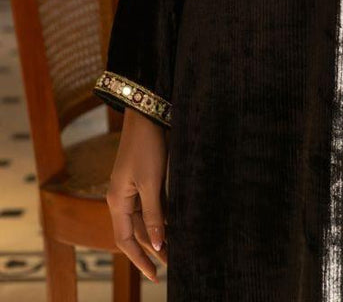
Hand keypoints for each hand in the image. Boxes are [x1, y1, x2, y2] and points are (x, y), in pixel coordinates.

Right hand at [106, 107, 169, 282]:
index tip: (155, 275)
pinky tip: (175, 224)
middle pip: (136, 232)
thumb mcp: (151, 184)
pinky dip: (162, 216)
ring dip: (159, 233)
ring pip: (145, 219)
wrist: (147, 114)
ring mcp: (132, 188)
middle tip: (174, 263)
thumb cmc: (147, 147)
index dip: (139, 260)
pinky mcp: (143, 178)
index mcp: (117, 202)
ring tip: (178, 247)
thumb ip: (154, 216)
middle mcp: (121, 198)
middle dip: (153, 249)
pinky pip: (151, 205)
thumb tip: (156, 247)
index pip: (126, 240)